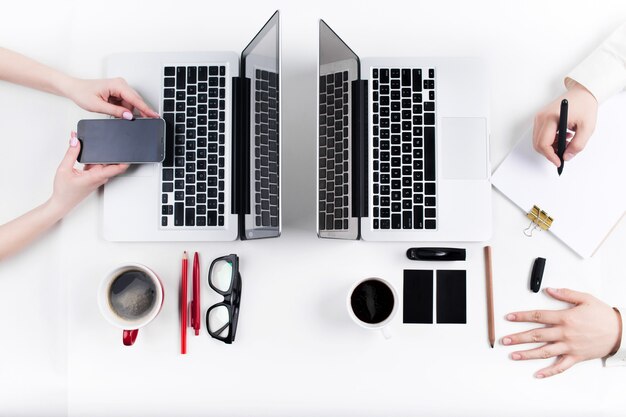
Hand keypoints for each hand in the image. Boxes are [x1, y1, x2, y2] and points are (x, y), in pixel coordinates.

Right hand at [49, 132, 128, 214]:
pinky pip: (95, 165)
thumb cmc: (64, 191)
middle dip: (109, 152)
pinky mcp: (93, 177)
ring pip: (101, 163)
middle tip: (108, 141)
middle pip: (110, 162)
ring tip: (90, 145)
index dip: (125, 160)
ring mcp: (97, 177)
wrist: (61, 203)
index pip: (118, 168)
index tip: (129, 152)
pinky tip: (84, 153)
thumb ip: (71, 153)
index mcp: (96, 176)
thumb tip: (76, 140)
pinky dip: (91, 159)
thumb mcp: (64, 169)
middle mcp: (99, 177)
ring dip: (98, 155)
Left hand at [62, 77, 158, 119]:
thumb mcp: (98, 106)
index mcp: (117, 85)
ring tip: (111, 111)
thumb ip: (115, 111)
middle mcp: (120, 84)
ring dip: (124, 111)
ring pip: (130, 104)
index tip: (155, 115)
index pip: (135, 99)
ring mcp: (119, 88)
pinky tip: (113, 110)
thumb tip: (129, 115)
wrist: (74, 89)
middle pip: (135, 101)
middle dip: (134, 112)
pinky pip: (125, 103)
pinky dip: (121, 109)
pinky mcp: (117, 92)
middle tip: (136, 121)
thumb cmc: (82, 93)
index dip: (146, 109)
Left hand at [503, 288, 621, 378]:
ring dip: (527, 354)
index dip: (521, 317)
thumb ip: (566, 294)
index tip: (509, 317)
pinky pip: (561, 366)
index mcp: (565, 318)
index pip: (538, 317)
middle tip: (504, 340)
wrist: (620, 332)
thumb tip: (550, 290)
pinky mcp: (576, 357)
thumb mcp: (585, 298)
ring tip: (513, 355)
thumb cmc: (603, 315)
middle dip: (518, 338)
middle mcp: (565, 334)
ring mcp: (569, 347)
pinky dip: (549, 371)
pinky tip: (538, 374)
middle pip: (536, 335)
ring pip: (544, 352)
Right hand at [532, 80, 597, 166]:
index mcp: (551, 118)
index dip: (550, 156)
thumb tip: (567, 157)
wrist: (582, 92)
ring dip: (551, 146)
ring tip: (566, 142)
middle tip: (564, 153)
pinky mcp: (541, 118)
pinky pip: (540, 135)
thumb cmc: (585, 106)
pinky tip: (563, 137)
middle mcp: (541, 117)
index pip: (543, 143)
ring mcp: (539, 117)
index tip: (559, 162)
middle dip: (550, 152)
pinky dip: (550, 141)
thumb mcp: (587, 128)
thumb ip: (577, 145)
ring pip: (538, 141)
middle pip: (538, 144)